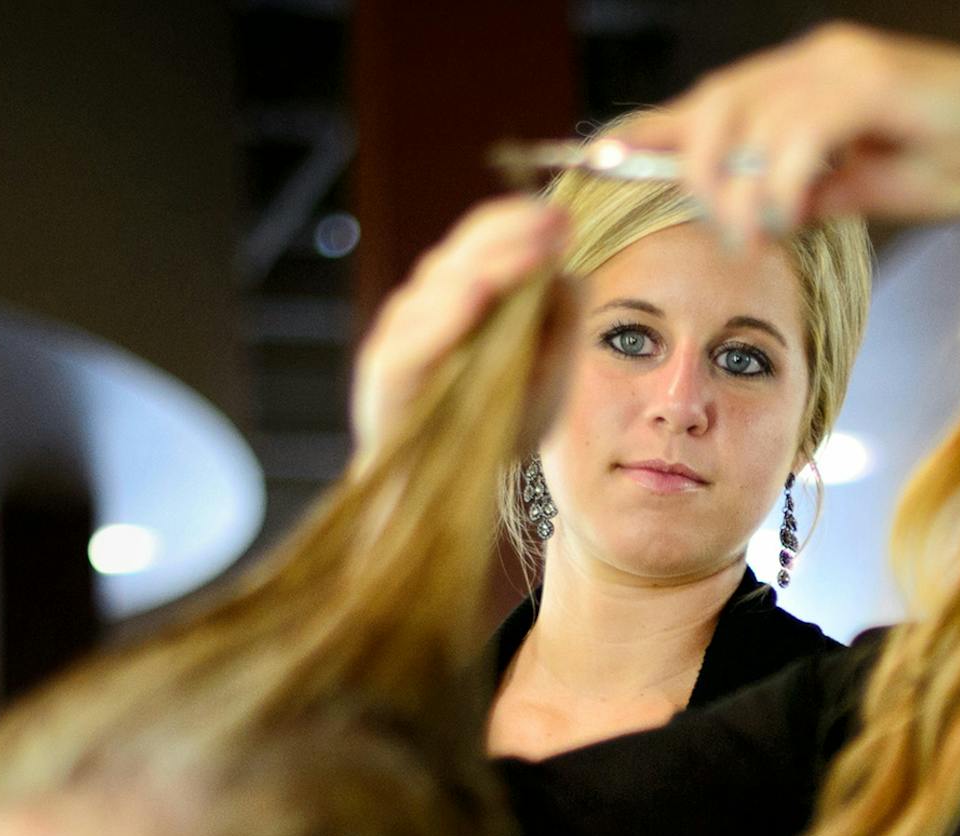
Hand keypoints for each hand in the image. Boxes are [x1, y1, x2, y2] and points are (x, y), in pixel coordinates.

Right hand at [352, 194, 571, 461]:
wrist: (441, 492)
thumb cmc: (493, 428)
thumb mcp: (546, 378)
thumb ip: (561, 327)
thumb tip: (571, 271)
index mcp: (465, 294)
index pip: (487, 239)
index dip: (523, 223)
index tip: (565, 219)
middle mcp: (430, 304)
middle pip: (465, 252)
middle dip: (513, 236)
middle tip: (554, 226)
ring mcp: (404, 335)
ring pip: (440, 286)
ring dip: (488, 264)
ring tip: (528, 254)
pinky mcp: (387, 374)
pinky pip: (414, 339)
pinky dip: (445, 317)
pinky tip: (477, 296)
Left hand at [618, 23, 959, 245]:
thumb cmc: (955, 165)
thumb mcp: (863, 190)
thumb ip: (808, 194)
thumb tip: (760, 214)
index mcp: (810, 74)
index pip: (718, 98)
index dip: (661, 127)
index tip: (609, 158)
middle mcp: (818, 57)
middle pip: (717, 102)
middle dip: (694, 168)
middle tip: (714, 227)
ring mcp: (843, 64)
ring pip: (750, 120)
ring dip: (739, 188)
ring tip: (753, 234)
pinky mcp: (870, 83)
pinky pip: (798, 133)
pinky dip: (781, 179)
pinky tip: (789, 214)